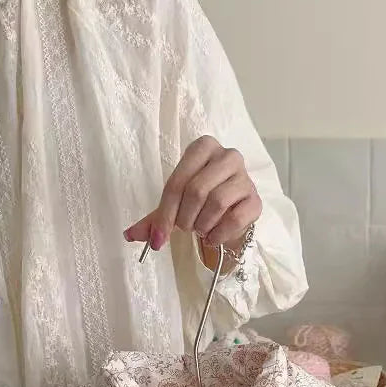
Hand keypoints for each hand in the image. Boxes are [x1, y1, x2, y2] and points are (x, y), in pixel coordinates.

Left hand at [124, 136, 261, 254]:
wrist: (230, 215)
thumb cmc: (200, 204)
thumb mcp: (174, 207)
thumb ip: (153, 219)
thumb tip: (129, 235)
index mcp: (203, 147)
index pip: (178, 180)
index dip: (165, 213)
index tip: (158, 238)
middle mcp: (227, 156)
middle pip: (197, 190)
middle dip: (185, 218)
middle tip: (186, 228)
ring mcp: (245, 177)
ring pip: (217, 202)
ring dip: (203, 225)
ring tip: (201, 230)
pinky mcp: (256, 200)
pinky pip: (235, 218)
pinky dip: (220, 234)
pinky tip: (214, 237)